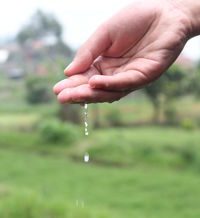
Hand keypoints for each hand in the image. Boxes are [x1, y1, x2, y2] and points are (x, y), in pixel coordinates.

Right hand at [54, 0, 192, 103]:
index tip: (57, 89)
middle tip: (61, 98)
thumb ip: (87, 52)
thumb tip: (67, 71)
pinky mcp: (145, 76)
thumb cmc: (135, 20)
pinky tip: (94, 82)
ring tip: (73, 95)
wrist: (165, 12)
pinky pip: (126, 82)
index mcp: (105, 65)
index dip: (72, 84)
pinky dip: (110, 84)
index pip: (85, 78)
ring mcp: (130, 78)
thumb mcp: (104, 34)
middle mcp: (116, 75)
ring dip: (91, 94)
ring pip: (109, 91)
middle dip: (78, 94)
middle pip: (95, 89)